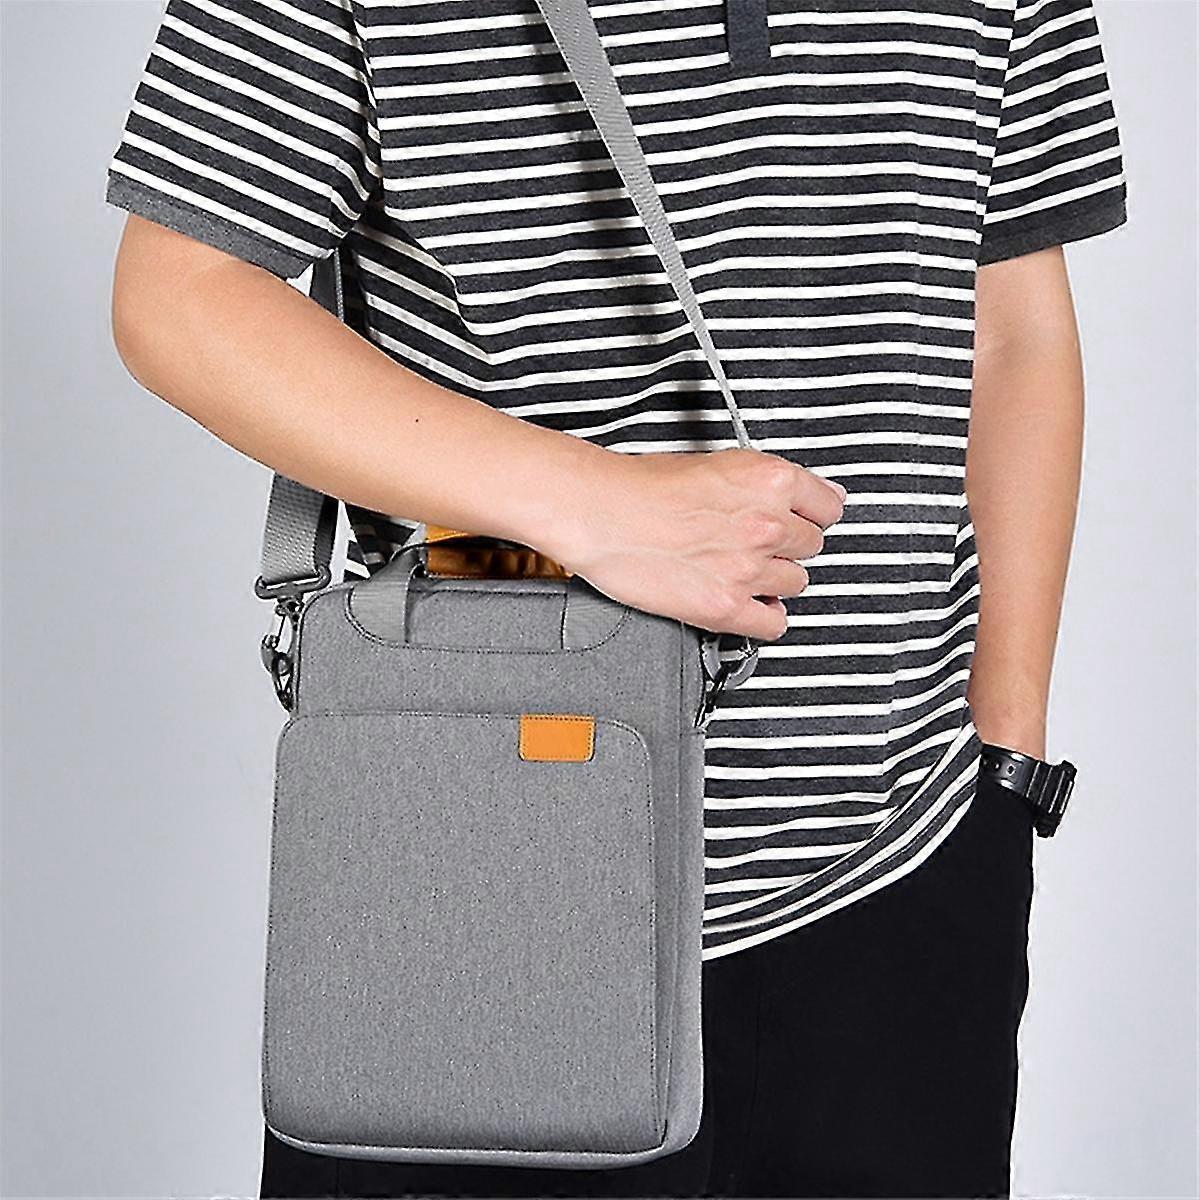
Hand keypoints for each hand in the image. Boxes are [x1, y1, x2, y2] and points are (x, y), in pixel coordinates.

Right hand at [541, 447, 845, 639]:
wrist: (601, 512)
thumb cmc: (641, 485)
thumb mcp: (717, 463)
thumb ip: (763, 483)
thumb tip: (796, 494)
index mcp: (770, 480)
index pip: (829, 506)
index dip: (812, 513)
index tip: (803, 519)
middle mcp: (767, 525)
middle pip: (812, 545)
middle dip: (788, 545)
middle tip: (758, 541)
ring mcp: (749, 569)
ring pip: (797, 582)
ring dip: (775, 578)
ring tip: (744, 569)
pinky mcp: (725, 606)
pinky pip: (774, 623)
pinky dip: (766, 616)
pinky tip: (750, 604)